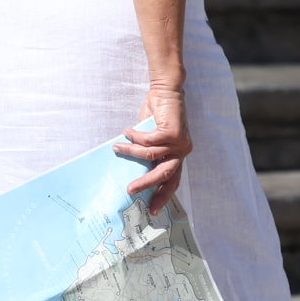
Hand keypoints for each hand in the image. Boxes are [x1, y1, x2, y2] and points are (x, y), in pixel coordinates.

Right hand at [117, 82, 192, 215]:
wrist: (166, 91)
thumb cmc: (158, 114)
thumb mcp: (151, 138)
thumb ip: (147, 152)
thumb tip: (131, 169)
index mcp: (178, 155)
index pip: (173, 181)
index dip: (163, 195)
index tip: (152, 209)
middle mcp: (182, 151)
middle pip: (165, 175)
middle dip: (147, 184)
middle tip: (131, 190)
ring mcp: (179, 142)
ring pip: (151, 156)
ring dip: (131, 152)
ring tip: (118, 148)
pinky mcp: (173, 132)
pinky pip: (148, 140)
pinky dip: (135, 137)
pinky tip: (127, 131)